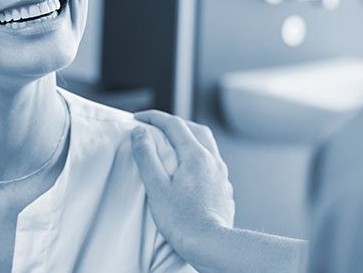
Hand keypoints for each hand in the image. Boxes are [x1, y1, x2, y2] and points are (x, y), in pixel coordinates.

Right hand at [131, 110, 235, 268]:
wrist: (210, 244)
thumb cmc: (182, 219)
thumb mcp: (156, 186)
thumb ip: (147, 156)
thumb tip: (140, 133)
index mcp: (195, 155)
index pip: (174, 124)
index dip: (154, 117)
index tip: (139, 118)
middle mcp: (212, 160)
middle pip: (195, 129)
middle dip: (174, 123)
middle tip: (156, 126)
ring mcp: (221, 174)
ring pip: (207, 144)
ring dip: (190, 137)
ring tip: (174, 144)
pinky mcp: (224, 188)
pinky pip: (212, 162)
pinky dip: (198, 156)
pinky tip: (190, 169)